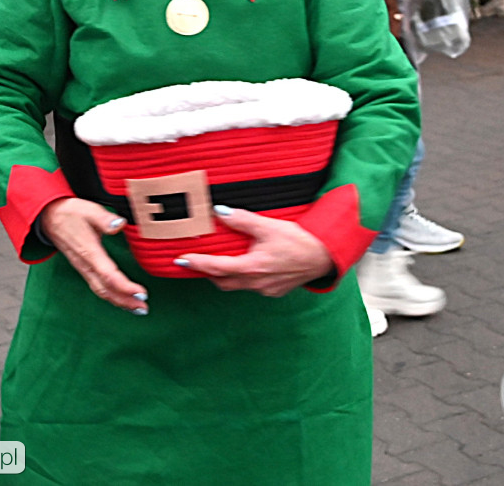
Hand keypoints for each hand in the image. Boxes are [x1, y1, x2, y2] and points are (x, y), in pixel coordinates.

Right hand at [39, 197, 148, 313]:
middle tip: (144, 308)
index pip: (108, 274)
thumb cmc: (71, 213)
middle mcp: (85, 264)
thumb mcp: (89, 210)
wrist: (49, 217)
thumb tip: (119, 224)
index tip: (141, 292)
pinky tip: (121, 298)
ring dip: (119, 301)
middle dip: (124, 300)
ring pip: (100, 290)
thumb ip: (105, 219)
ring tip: (137, 307)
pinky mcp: (83, 268)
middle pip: (105, 289)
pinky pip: (97, 286)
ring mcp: (83, 268)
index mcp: (89, 251)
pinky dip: (111, 295)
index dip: (125, 286)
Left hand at [177, 206, 333, 296]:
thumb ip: (242, 220)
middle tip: (195, 262)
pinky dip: (243, 278)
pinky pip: (251, 287)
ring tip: (218, 262)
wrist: (323, 258)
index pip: (216, 267)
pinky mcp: (273, 291)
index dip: (197, 264)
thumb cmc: (298, 241)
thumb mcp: (269, 226)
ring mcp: (265, 290)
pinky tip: (247, 266)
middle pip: (222, 281)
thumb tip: (220, 212)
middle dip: (207, 272)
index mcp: (252, 267)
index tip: (180, 261)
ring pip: (236, 286)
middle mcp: (256, 283)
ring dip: (225, 276)